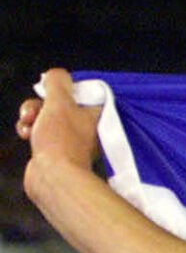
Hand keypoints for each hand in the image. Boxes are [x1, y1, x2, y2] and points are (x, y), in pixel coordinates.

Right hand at [16, 68, 102, 189]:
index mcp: (93, 115)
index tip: (49, 90)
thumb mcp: (59, 102)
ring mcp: (69, 141)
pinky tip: (25, 136)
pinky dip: (30, 132)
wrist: (54, 177)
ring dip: (31, 117)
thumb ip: (58, 83)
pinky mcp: (54, 152)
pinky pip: (40, 134)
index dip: (62, 89)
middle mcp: (84, 128)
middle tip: (32, 112)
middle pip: (57, 104)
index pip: (81, 93)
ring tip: (27, 125)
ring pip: (45, 118)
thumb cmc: (60, 140)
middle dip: (38, 104)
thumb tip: (55, 75)